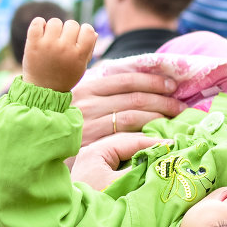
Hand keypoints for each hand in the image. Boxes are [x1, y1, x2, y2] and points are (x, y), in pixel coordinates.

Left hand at [22, 18, 98, 92]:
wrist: (42, 89)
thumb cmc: (64, 77)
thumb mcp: (81, 67)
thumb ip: (89, 50)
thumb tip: (93, 32)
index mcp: (78, 55)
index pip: (88, 30)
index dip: (84, 31)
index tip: (78, 37)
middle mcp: (64, 48)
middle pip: (72, 24)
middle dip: (68, 31)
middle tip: (63, 41)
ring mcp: (48, 45)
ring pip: (55, 21)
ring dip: (54, 28)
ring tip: (51, 39)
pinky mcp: (33, 43)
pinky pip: (37, 22)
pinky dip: (39, 24)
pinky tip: (41, 33)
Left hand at [72, 132, 167, 189]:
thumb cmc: (96, 206)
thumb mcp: (122, 186)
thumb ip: (142, 170)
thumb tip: (164, 161)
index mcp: (95, 152)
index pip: (129, 141)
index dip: (153, 142)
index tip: (173, 145)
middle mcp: (92, 155)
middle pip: (126, 146)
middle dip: (148, 148)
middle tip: (171, 151)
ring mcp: (92, 166)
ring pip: (123, 156)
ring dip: (142, 158)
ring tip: (162, 160)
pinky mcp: (95, 178)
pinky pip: (118, 167)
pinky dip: (134, 168)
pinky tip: (147, 171)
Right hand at [73, 70, 187, 146]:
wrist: (44, 146)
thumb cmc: (68, 124)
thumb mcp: (80, 101)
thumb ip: (103, 92)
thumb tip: (138, 84)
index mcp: (87, 88)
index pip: (126, 80)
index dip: (152, 81)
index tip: (172, 85)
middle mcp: (88, 104)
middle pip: (134, 97)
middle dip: (163, 99)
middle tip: (181, 104)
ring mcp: (90, 125)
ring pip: (133, 116)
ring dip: (159, 116)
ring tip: (176, 118)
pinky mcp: (93, 145)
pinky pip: (126, 137)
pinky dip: (146, 134)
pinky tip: (159, 135)